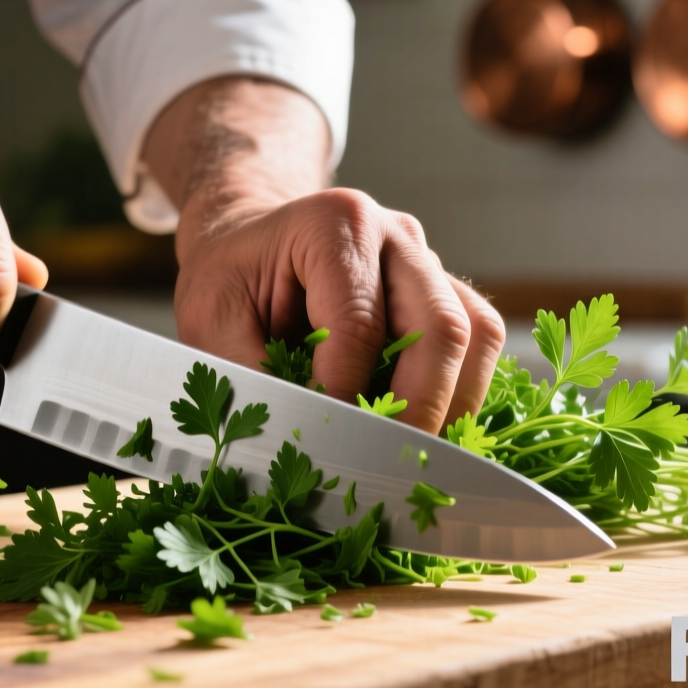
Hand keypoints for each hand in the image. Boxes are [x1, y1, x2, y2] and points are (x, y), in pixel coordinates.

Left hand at [175, 189, 503, 434]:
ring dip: (455, 403)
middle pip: (443, 326)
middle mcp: (395, 235)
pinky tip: (426, 427)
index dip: (348, 392)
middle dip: (421, 407)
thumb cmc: (230, 276)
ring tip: (417, 452)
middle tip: (392, 464)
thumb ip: (248, 372)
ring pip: (478, 334)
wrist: (251, 240)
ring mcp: (428, 262)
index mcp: (334, 224)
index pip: (361, 323)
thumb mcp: (209, 319)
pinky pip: (479, 342)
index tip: (329, 441)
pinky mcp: (445, 291)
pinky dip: (460, 392)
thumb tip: (296, 439)